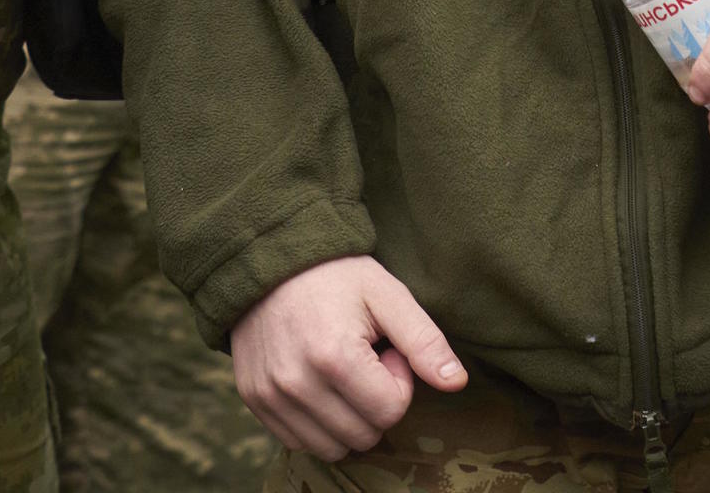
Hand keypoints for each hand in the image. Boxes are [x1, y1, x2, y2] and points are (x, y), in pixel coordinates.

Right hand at [230, 254, 466, 458]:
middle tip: (364, 359)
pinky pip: (299, 442)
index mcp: (334, 357)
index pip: (391, 411)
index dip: (399, 381)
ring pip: (332, 448)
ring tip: (341, 371)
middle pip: (363, 436)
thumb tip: (456, 383)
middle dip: (374, 402)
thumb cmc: (336, 275)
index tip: (385, 350)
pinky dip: (317, 423)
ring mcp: (269, 396)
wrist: (269, 260)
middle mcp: (296, 383)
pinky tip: (317, 382)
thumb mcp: (388, 295)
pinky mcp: (253, 400)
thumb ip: (424, 341)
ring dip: (347, 418)